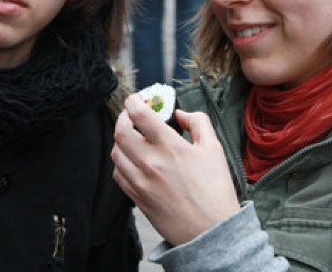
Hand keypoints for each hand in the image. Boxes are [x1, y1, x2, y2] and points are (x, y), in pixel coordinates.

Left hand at [111, 93, 240, 245]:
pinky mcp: (136, 197)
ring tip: (134, 138)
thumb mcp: (214, 149)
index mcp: (170, 147)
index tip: (137, 99)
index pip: (139, 115)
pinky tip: (134, 160)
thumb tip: (180, 113)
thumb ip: (198, 122)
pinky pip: (118, 174)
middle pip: (120, 131)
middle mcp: (150, 163)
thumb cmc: (215, 190)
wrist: (211, 232)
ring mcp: (140, 182)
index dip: (134, 101)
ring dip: (122, 140)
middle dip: (124, 117)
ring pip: (116, 152)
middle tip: (132, 115)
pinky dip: (122, 162)